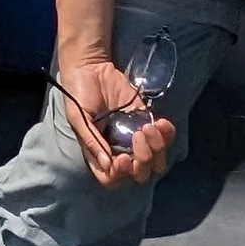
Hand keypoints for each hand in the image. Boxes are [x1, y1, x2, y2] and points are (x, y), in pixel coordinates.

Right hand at [57, 55, 175, 188]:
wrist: (91, 67)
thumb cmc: (78, 94)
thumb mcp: (78, 117)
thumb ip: (91, 140)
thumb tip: (107, 164)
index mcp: (99, 154)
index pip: (112, 178)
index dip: (121, 175)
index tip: (122, 158)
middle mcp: (119, 151)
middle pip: (140, 174)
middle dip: (143, 161)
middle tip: (137, 137)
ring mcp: (135, 138)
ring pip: (156, 160)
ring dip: (157, 148)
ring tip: (147, 127)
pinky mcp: (147, 122)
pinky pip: (164, 138)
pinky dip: (166, 134)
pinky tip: (160, 122)